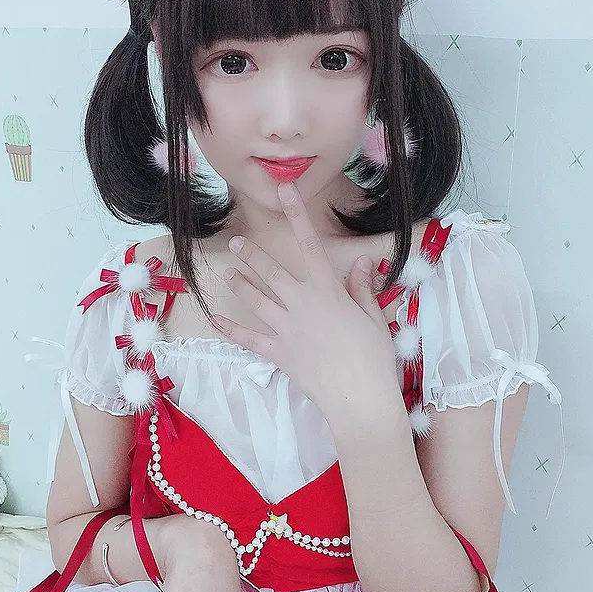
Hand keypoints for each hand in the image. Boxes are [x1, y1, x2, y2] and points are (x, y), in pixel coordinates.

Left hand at [210, 181, 398, 418]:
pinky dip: (232, 330)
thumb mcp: (375, 318)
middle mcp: (302, 304)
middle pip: (271, 272)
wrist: (359, 399)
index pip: (310, 244)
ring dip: (241, 285)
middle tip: (237, 242)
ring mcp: (286, 329)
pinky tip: (217, 321)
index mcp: (328, 291)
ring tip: (229, 274)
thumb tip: (361, 262)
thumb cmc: (374, 358)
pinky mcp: (278, 353)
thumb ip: (362, 288)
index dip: (297, 215)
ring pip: (256, 300)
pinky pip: (249, 338)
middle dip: (253, 255)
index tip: (285, 192)